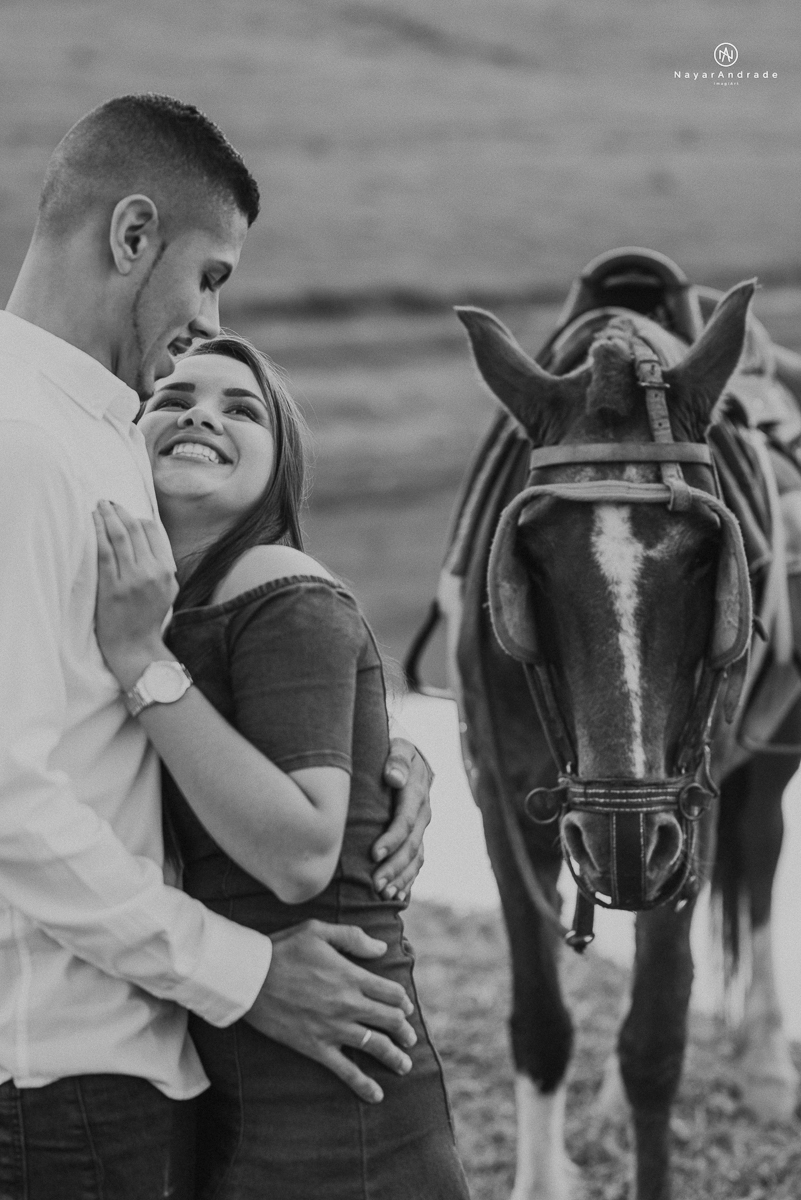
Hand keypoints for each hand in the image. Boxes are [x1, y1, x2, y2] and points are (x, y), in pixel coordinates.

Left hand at [92, 500, 177, 686]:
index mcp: (167, 571)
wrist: (135, 646)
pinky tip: (92, 522)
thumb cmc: (148, 618)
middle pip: (136, 530)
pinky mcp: (112, 587)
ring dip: (108, 516)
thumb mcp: (168, 590)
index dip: (138, 517)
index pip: (153, 532)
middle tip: (108, 502)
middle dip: (121, 511)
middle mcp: (152, 572)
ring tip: (99, 505)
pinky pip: (105, 552)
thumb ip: (164, 565)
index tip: (126, 512)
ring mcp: (132, 580)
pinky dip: (98, 533)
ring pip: (120, 537)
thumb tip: (152, 537)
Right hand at [244, 920, 416, 1102]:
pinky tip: (377, 1095)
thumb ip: (353, 937)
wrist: (250, 977)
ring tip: (405, 1065)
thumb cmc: (283, 949)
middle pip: (389, 1020)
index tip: (406, 1007)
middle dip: (404, 1030)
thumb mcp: (319, 930)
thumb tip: (382, 948)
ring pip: (375, 1046)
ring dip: (394, 1056)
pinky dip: (363, 1084)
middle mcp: (348, 1004)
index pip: (391, 993)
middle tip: (410, 1038)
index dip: (403, 1001)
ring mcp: (333, 1028)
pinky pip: (345, 1070)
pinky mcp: (316, 1046)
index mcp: (351, 976)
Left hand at [372, 738, 432, 900]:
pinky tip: (396, 895)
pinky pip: (417, 862)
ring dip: (401, 878)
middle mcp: (423, 813)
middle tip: (375, 884)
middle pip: (411, 846)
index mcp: (417, 792)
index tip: (373, 854)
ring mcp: (421, 827)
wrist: (408, 754)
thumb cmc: (394, 748)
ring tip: (383, 894)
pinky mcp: (417, 835)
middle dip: (394, 867)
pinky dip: (408, 879)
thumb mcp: (398, 745)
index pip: (405, 821)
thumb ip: (396, 759)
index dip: (391, 839)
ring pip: (416, 858)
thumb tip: (393, 777)